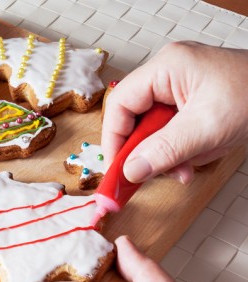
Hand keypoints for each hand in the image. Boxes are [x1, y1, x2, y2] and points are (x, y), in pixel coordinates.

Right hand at [102, 42, 247, 183]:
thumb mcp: (207, 129)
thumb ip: (164, 151)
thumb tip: (130, 171)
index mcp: (166, 68)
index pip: (121, 105)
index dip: (114, 140)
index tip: (117, 170)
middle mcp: (168, 74)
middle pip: (135, 118)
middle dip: (146, 150)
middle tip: (152, 174)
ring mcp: (179, 86)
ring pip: (152, 128)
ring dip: (165, 154)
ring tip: (186, 168)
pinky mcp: (191, 100)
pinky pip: (171, 129)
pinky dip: (180, 149)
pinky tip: (195, 158)